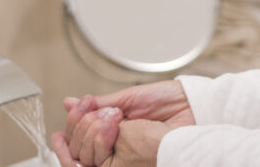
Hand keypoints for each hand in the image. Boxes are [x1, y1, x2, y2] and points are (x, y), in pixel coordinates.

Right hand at [52, 81, 194, 165]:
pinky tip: (110, 124)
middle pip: (77, 147)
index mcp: (111, 130)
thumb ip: (99, 105)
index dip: (73, 123)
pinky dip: (99, 140)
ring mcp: (120, 157)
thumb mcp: (127, 99)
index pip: (79, 135)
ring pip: (85, 156)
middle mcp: (114, 146)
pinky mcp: (127, 164)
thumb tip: (70, 103)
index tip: (76, 106)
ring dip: (90, 131)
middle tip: (96, 109)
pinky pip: (102, 162)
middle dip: (80, 124)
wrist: (190, 105)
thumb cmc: (166, 100)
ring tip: (111, 116)